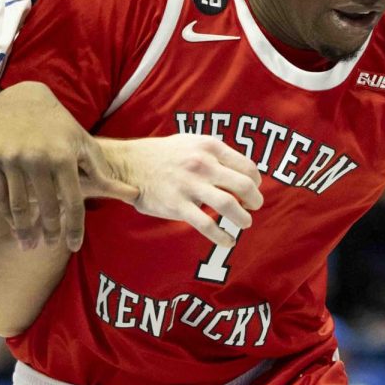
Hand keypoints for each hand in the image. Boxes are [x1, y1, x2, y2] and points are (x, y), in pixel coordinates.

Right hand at [0, 82, 136, 251]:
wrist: (19, 98)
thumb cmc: (59, 126)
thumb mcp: (84, 144)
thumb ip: (104, 173)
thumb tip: (133, 195)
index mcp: (64, 158)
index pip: (73, 203)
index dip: (74, 228)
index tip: (74, 245)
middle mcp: (38, 160)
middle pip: (46, 208)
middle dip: (50, 232)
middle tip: (52, 244)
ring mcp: (12, 160)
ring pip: (19, 207)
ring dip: (25, 230)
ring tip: (29, 244)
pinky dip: (7, 215)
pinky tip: (14, 226)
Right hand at [109, 134, 262, 246]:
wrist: (128, 163)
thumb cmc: (166, 154)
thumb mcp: (193, 142)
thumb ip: (217, 155)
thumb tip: (242, 172)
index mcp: (210, 146)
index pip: (247, 166)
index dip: (256, 182)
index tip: (253, 190)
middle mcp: (202, 164)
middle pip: (244, 185)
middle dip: (255, 200)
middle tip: (254, 207)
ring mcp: (189, 185)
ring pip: (228, 205)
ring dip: (243, 218)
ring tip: (244, 223)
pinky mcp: (177, 205)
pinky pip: (206, 224)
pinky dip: (222, 236)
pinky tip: (228, 241)